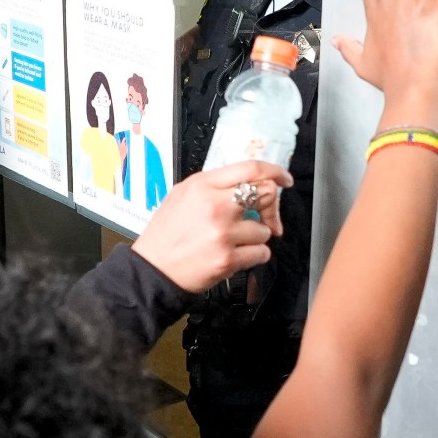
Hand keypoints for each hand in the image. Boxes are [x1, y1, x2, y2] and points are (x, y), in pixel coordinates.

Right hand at [130, 160, 291, 292]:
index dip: (274, 172)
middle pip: (265, 195)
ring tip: (232, 242)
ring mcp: (223, 234)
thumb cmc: (167, 233)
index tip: (284, 179)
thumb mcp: (183, 195)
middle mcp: (215, 206)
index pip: (250, 169)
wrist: (152, 269)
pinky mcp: (228, 259)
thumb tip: (248, 183)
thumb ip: (215, 186)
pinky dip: (254, 256)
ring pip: (264, 230)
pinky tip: (235, 255)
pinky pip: (261, 253)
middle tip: (260, 218)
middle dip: (269, 208)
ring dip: (255, 237)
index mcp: (203, 186)